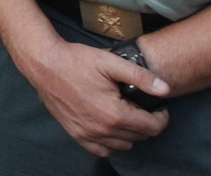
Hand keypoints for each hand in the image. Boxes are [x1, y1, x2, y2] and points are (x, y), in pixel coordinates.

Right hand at [17, 36, 170, 156]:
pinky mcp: (76, 134)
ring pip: (123, 146)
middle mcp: (103, 129)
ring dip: (131, 133)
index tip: (159, 106)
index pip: (152, 127)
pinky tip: (110, 127)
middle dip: (147, 123)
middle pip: (140, 137)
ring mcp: (88, 134)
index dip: (161, 117)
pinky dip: (111, 143)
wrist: (45, 64)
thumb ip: (140, 77)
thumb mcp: (110, 62)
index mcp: (115, 113)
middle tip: (142, 105)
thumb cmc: (76, 60)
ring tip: (127, 113)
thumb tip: (166, 90)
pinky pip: (102, 150)